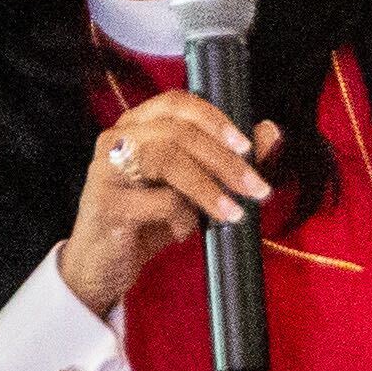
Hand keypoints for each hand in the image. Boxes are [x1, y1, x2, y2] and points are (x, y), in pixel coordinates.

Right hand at [62, 96, 275, 316]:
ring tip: (231, 213)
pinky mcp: (105, 202)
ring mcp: (106, 168)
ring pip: (168, 159)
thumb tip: (270, 131)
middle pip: (179, 132)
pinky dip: (182, 218)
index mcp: (136, 125)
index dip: (215, 119)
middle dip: (225, 161)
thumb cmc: (146, 222)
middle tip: (255, 188)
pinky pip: (159, 201)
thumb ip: (226, 159)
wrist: (101, 267)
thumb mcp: (190, 189)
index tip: (247, 146)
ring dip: (209, 188)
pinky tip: (181, 232)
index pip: (177, 102)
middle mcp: (116, 138)